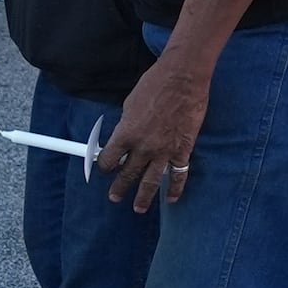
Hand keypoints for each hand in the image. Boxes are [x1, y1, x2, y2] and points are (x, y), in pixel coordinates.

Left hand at [100, 55, 210, 212]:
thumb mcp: (130, 104)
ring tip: (138, 208)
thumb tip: (124, 136)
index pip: (109, 159)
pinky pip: (179, 175)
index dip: (104, 166)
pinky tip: (171, 198)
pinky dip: (176, 189)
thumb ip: (127, 125)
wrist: (182, 79)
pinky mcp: (183, 150)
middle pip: (128, 174)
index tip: (104, 169)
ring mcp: (164, 151)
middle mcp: (143, 147)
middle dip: (119, 188)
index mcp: (126, 133)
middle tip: (114, 196)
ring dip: (143, 197)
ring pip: (151, 182)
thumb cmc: (154, 84)